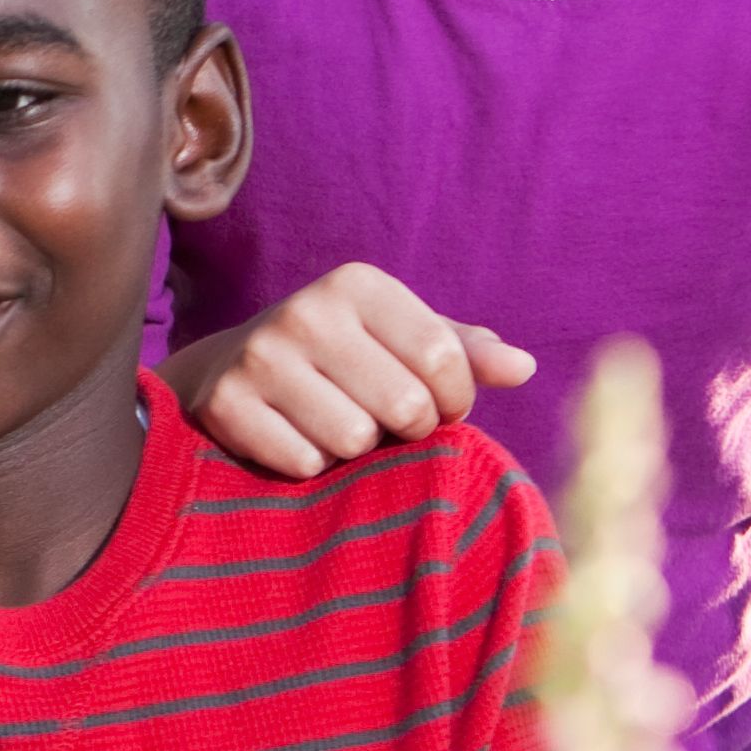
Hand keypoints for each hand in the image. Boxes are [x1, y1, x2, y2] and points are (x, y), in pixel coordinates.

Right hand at [167, 265, 534, 479]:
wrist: (228, 366)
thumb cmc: (340, 355)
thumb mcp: (400, 337)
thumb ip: (463, 350)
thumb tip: (524, 368)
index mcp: (358, 284)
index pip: (444, 360)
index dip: (453, 401)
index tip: (436, 405)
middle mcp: (306, 312)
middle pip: (405, 405)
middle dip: (406, 428)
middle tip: (383, 421)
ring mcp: (260, 357)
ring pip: (353, 439)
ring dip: (354, 450)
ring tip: (336, 426)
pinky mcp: (225, 404)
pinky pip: (304, 463)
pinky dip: (309, 467)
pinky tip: (296, 439)